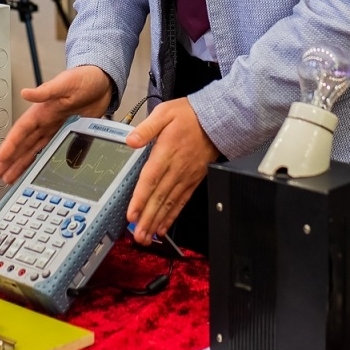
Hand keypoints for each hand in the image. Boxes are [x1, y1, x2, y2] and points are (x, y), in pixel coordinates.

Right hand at [0, 66, 112, 183]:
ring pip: (34, 151)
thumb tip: (27, 92)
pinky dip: (41, 162)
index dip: (11, 144)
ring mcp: (55, 129)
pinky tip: (36, 171)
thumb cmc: (83, 78)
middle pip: (24, 144)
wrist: (103, 82)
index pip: (22, 130)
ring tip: (10, 178)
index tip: (1, 158)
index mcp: (42, 110)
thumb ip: (46, 90)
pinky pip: (51, 151)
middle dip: (10, 160)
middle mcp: (46, 122)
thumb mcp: (65, 83)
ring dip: (21, 164)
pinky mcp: (67, 134)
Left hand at [123, 99, 219, 244]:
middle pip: (159, 198)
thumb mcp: (165, 113)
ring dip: (158, 222)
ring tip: (148, 237)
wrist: (218, 120)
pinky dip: (172, 216)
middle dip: (147, 219)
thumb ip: (146, 128)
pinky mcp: (193, 180)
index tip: (132, 214)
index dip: (140, 199)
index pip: (150, 180)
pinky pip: (181, 201)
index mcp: (166, 152)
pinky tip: (164, 226)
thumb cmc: (190, 115)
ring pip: (169, 204)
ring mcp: (185, 177)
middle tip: (138, 236)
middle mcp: (176, 169)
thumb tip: (130, 140)